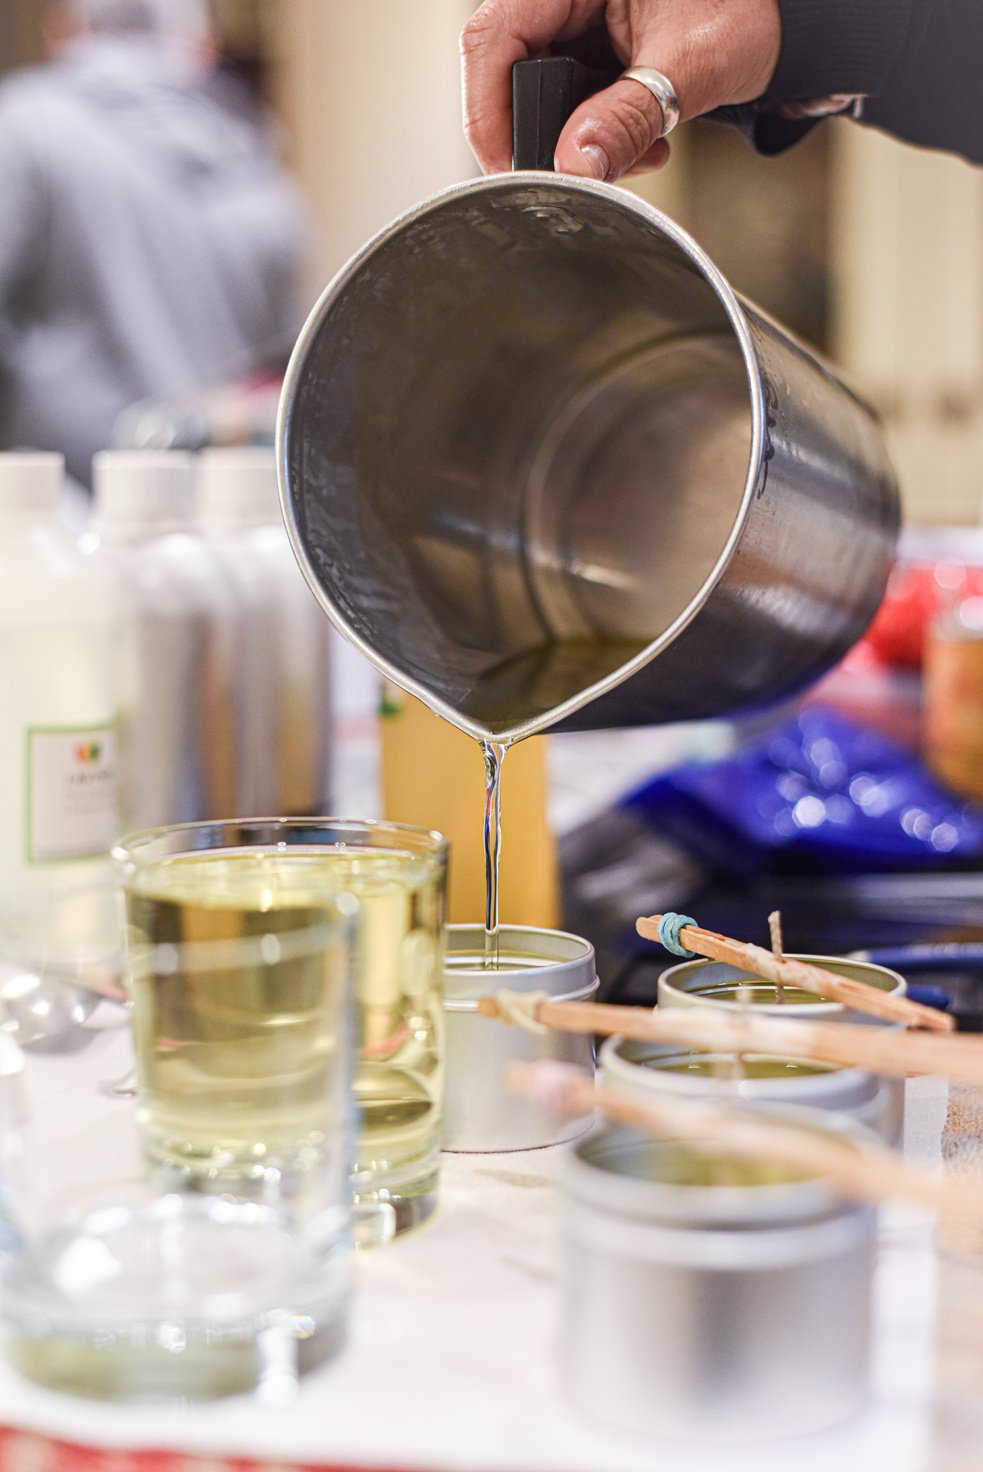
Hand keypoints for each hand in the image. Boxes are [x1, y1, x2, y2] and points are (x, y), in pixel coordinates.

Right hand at [461, 0, 781, 179]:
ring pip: (533, 92)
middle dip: (542, 134)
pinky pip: (567, 98)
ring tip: (636, 149)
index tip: (515, 169)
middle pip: (502, 71)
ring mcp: (571, 18)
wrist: (779, 17)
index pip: (490, 40)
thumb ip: (627, 117)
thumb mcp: (688, 67)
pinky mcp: (586, 45)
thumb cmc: (743, 10)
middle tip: (585, 170)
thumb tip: (574, 166)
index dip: (488, 113)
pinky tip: (643, 135)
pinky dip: (597, 131)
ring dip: (577, 139)